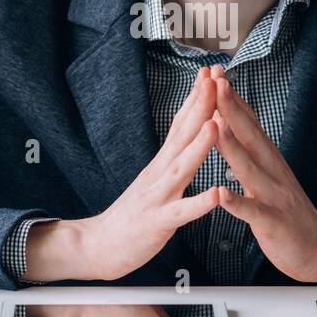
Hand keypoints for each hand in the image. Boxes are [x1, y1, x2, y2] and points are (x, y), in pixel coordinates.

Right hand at [26, 66, 220, 281]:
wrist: (100, 245)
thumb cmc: (134, 213)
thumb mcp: (156, 177)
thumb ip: (173, 155)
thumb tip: (191, 129)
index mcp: (162, 163)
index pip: (181, 123)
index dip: (197, 97)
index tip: (211, 72)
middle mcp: (159, 173)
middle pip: (182, 134)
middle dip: (201, 106)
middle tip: (215, 79)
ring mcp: (157, 196)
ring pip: (181, 168)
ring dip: (199, 145)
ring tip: (216, 124)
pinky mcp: (157, 223)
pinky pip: (180, 213)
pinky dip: (198, 203)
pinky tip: (216, 194)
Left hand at [209, 68, 316, 281]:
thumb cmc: (288, 210)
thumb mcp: (270, 173)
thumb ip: (252, 150)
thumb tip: (233, 121)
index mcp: (268, 159)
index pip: (248, 122)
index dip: (232, 98)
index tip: (215, 74)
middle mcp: (272, 171)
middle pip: (250, 135)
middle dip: (231, 109)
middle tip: (216, 82)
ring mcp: (274, 195)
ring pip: (249, 169)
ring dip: (232, 147)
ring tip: (215, 126)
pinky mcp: (273, 222)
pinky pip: (253, 211)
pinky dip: (237, 203)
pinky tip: (221, 194)